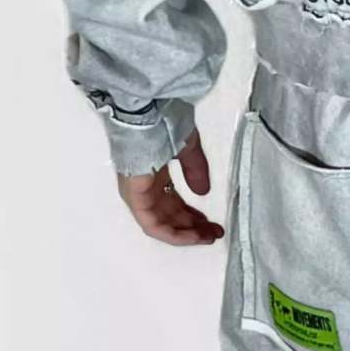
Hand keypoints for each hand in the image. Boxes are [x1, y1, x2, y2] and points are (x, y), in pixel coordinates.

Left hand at [117, 128, 222, 246]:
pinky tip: (192, 236)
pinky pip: (152, 224)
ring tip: (206, 238)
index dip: (193, 214)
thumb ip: (195, 170)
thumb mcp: (188, 147)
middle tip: (214, 233)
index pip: (173, 201)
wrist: (146, 112)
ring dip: (184, 234)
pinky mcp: (134, 197)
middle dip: (193, 226)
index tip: (213, 222)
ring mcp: (137, 193)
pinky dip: (172, 233)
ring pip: (160, 223)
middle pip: (169, 215)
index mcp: (155, 173)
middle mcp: (144, 186)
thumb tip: (203, 192)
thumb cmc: (165, 122)